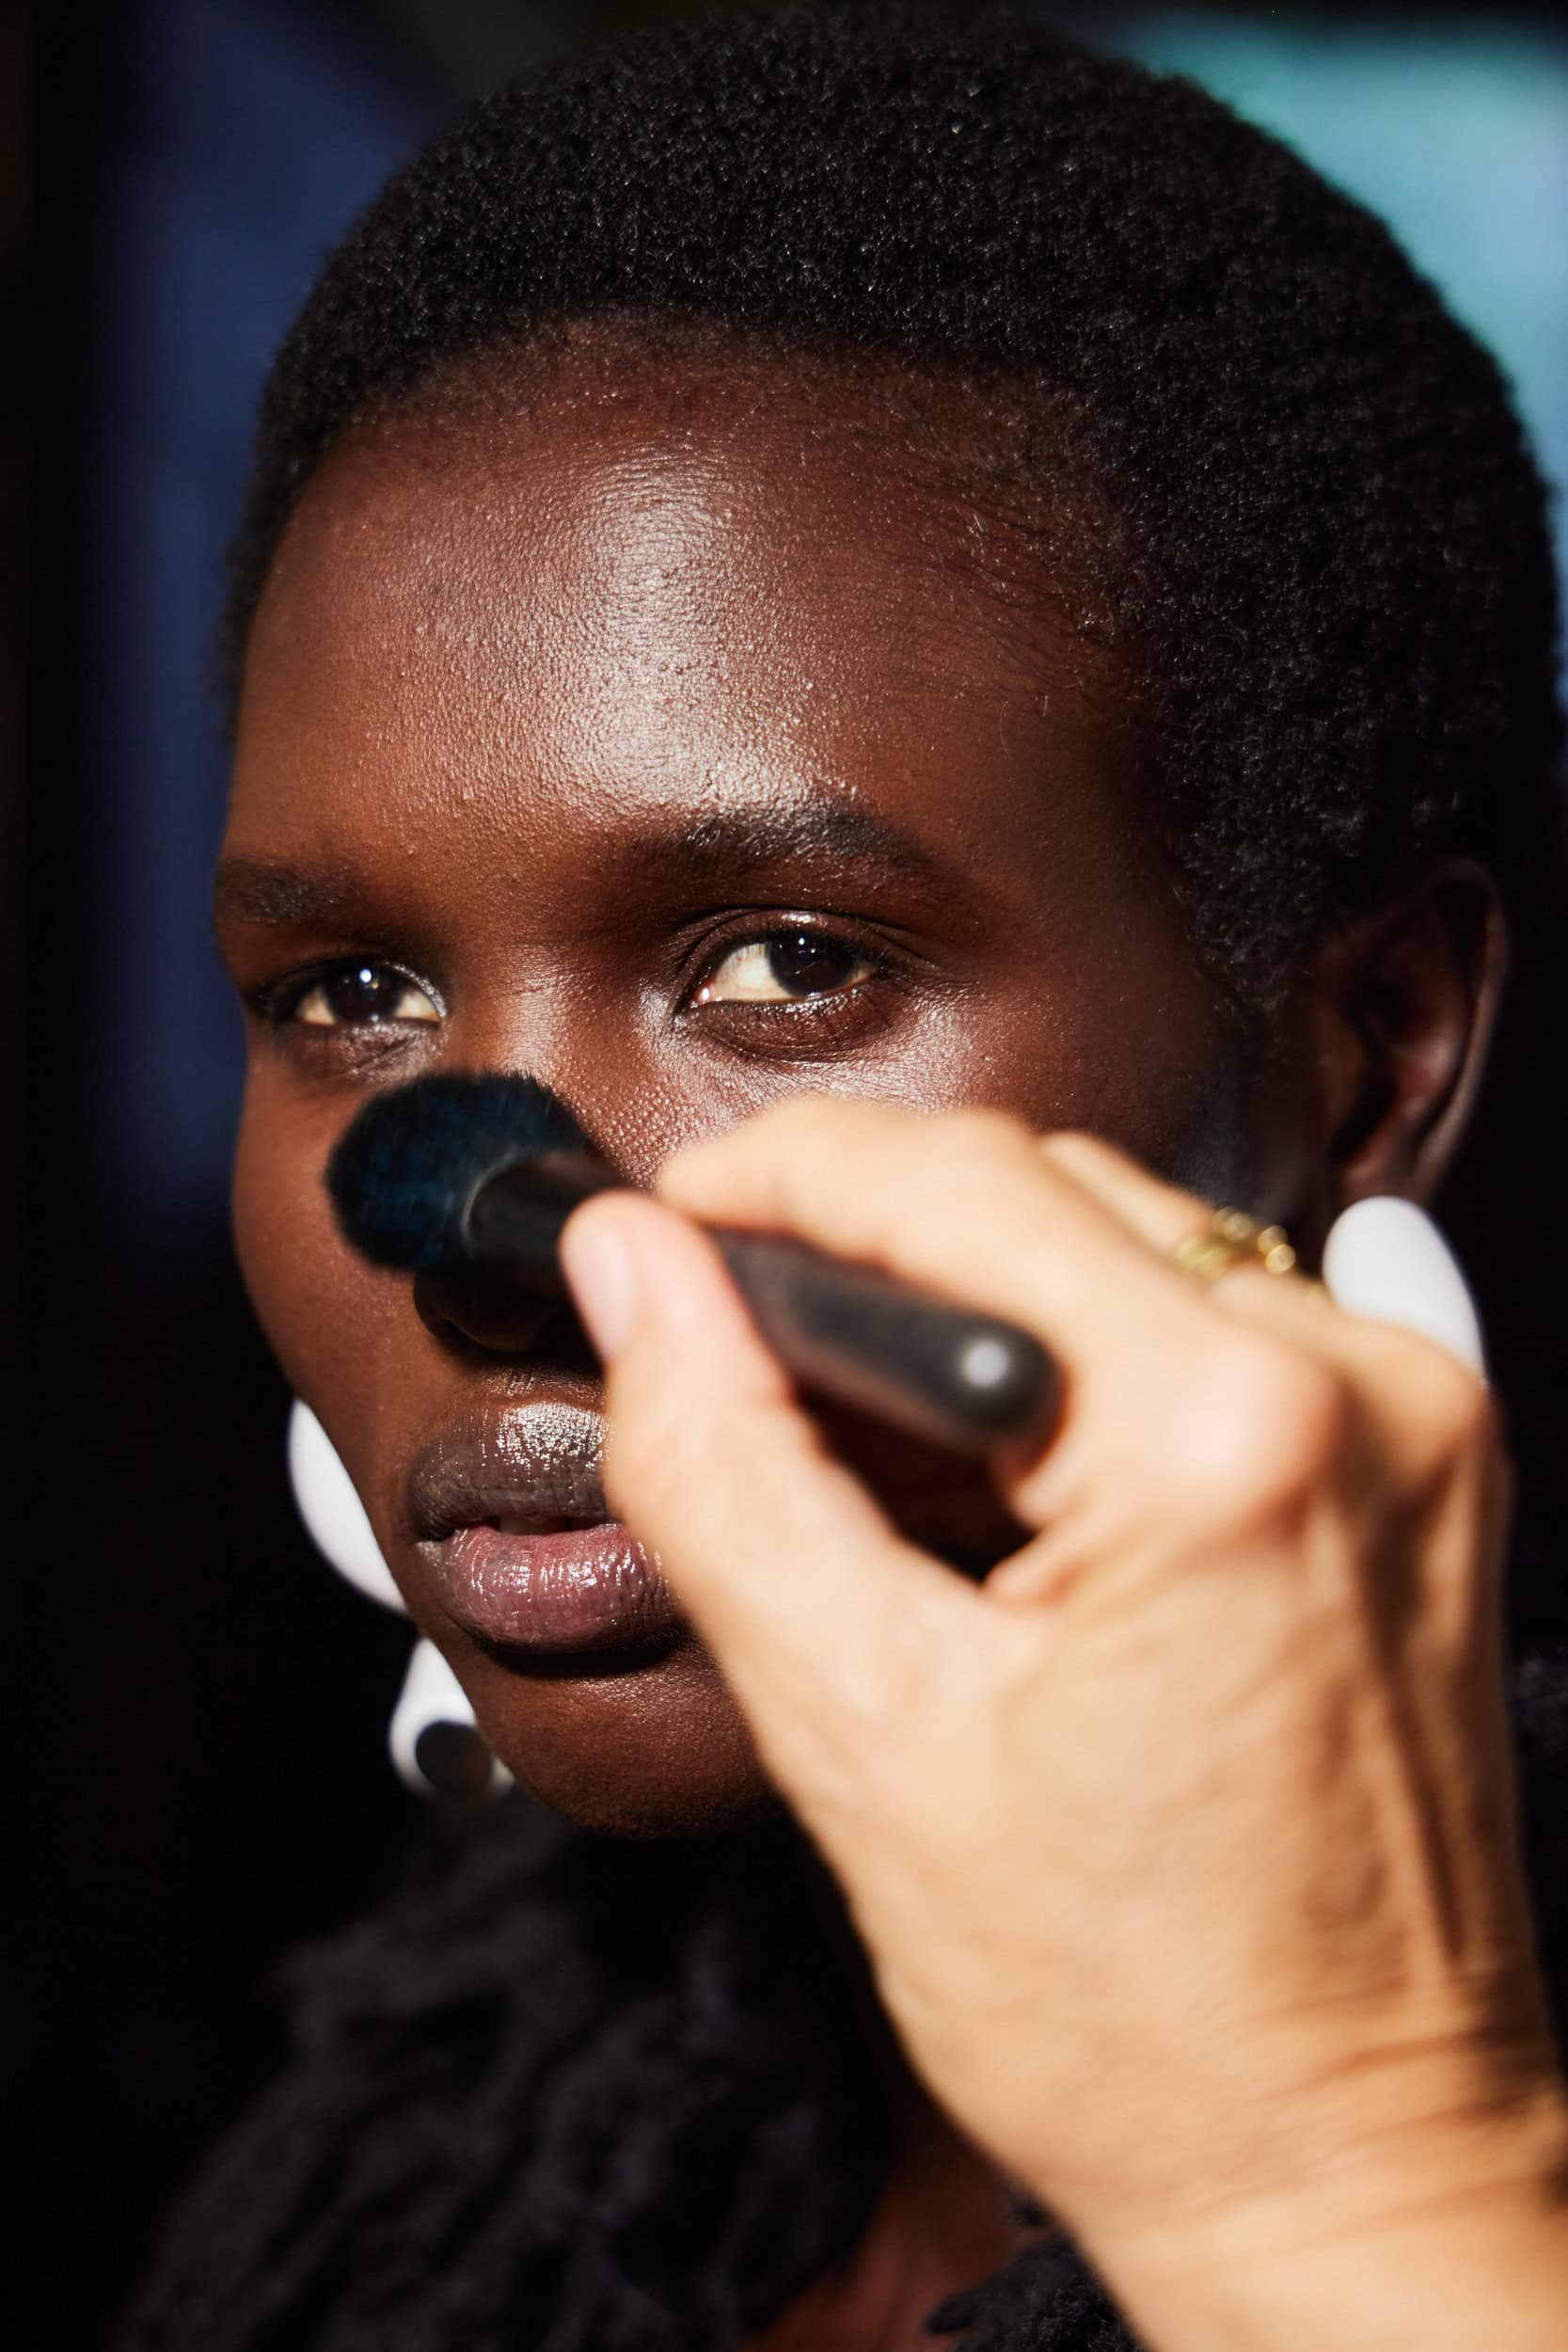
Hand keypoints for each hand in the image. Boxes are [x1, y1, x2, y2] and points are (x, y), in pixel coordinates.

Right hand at [561, 1101, 1567, 2349]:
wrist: (1351, 2164)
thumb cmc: (1144, 2020)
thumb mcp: (866, 1739)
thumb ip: (724, 1466)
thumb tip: (638, 1276)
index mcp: (1227, 1435)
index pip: (950, 1183)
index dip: (769, 1180)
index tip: (663, 1228)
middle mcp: (1358, 1388)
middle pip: (1046, 1188)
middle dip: (863, 1237)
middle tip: (735, 1347)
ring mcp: (1414, 1422)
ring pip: (1133, 1239)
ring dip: (977, 1296)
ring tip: (870, 1445)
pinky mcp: (1430, 1466)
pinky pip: (1229, 1319)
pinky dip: (1096, 1347)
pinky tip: (1020, 1458)